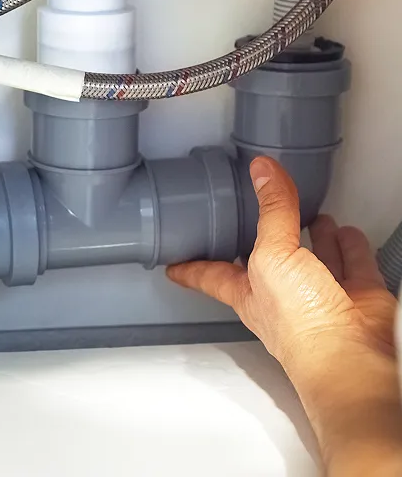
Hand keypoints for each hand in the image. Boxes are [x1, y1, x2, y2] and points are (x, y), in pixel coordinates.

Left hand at [168, 156, 401, 475]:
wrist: (351, 357)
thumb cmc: (300, 324)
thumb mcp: (272, 256)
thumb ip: (270, 212)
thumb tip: (261, 171)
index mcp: (248, 291)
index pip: (209, 274)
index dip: (190, 267)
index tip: (172, 265)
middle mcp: (281, 295)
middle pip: (268, 261)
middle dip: (264, 240)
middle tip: (256, 219)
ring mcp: (319, 296)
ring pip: (313, 259)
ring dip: (311, 237)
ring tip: (306, 215)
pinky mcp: (355, 296)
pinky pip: (352, 264)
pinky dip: (349, 247)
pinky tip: (344, 233)